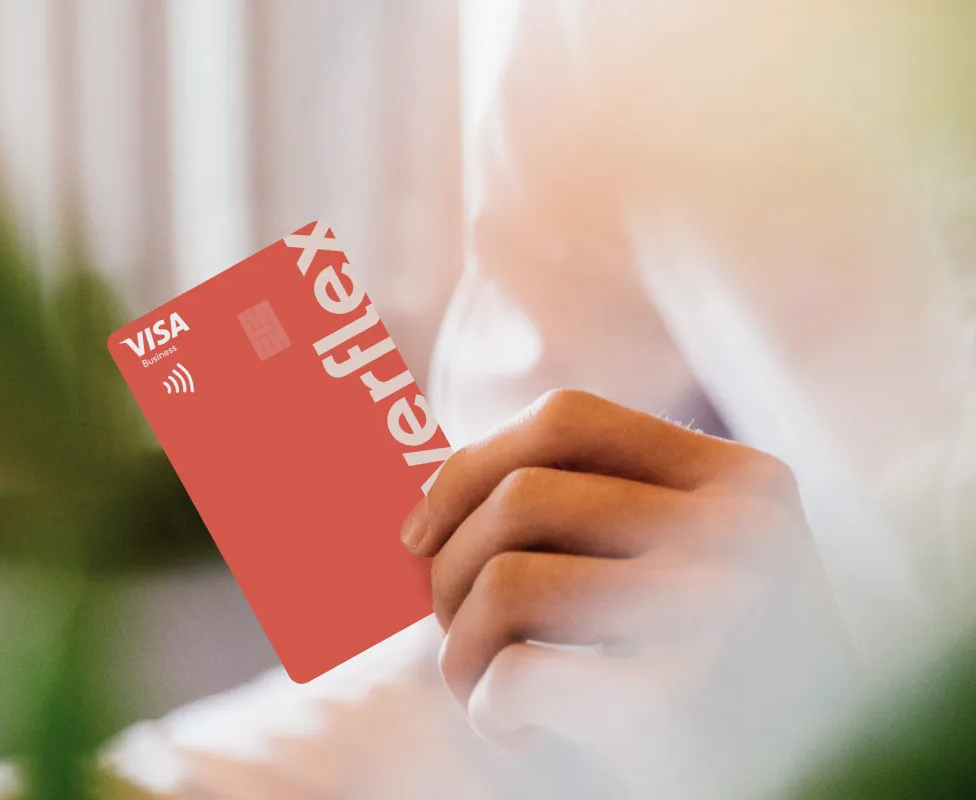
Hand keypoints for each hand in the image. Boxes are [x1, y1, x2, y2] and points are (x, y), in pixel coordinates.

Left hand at [401, 390, 854, 795]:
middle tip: (453, 633)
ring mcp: (723, 608)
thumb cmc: (717, 674)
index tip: (417, 534)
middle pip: (522, 497)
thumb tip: (418, 511)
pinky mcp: (687, 701)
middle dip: (448, 572)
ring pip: (507, 580)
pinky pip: (522, 672)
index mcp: (741, 478)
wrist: (815, 776)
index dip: (468, 466)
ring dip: (461, 649)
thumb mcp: (683, 568)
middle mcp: (743, 528)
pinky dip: (489, 705)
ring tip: (483, 689)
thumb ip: (587, 517)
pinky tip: (514, 732)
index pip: (566, 419)